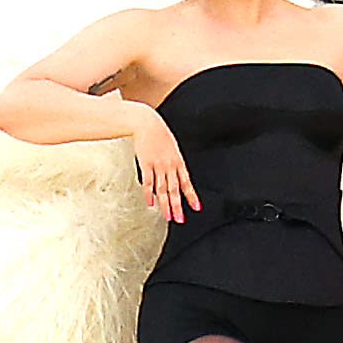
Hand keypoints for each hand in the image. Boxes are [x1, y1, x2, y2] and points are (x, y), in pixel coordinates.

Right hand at [127, 101, 194, 225]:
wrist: (147, 123)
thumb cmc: (158, 133)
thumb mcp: (171, 147)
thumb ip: (173, 162)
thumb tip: (173, 175)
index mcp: (178, 161)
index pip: (186, 182)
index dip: (192, 196)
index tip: (196, 207)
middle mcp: (170, 165)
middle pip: (175, 189)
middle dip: (178, 206)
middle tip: (180, 219)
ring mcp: (158, 165)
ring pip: (163, 189)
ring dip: (165, 204)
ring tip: (167, 216)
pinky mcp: (146, 164)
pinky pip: (148, 182)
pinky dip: (149, 194)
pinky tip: (150, 203)